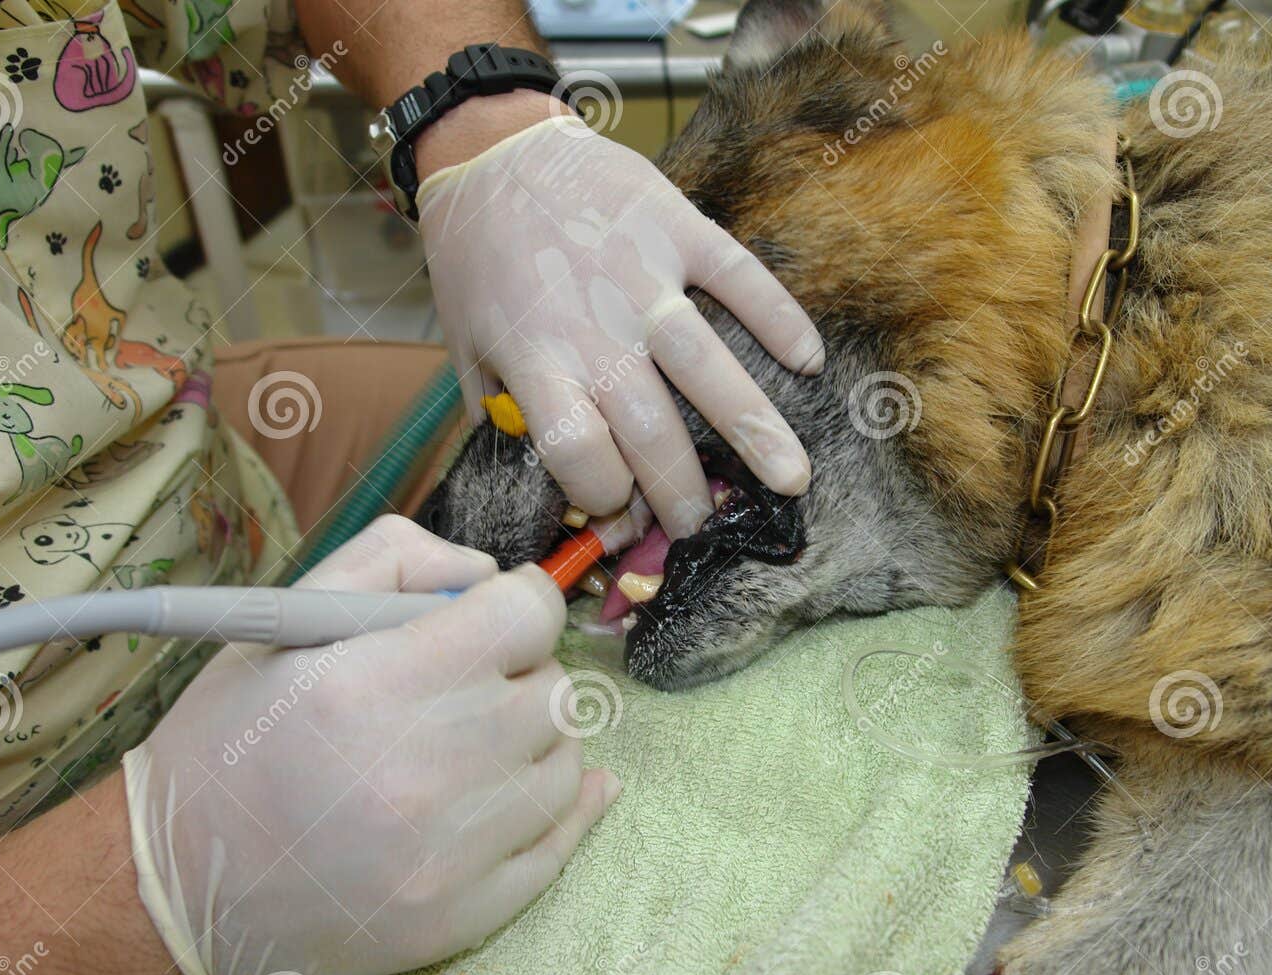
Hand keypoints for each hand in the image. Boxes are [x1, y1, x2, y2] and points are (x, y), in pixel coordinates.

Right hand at [123, 515, 618, 974]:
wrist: (176, 883)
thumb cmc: (231, 739)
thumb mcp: (283, 619)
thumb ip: (392, 561)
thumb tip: (488, 571)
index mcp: (375, 684)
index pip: (527, 616)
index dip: (520, 604)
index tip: (499, 614)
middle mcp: (425, 770)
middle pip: (552, 690)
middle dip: (520, 673)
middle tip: (468, 685)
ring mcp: (450, 853)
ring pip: (564, 764)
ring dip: (535, 741)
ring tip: (477, 743)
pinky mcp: (461, 916)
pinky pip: (559, 846)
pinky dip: (561, 809)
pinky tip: (530, 784)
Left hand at [418, 113, 825, 539]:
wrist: (490, 151)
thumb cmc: (476, 258)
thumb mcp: (463, 345)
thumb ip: (500, 412)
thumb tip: (537, 472)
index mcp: (536, 360)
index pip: (580, 453)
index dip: (601, 494)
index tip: (614, 503)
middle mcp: (594, 327)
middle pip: (651, 430)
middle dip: (684, 492)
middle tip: (705, 525)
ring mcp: (643, 276)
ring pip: (708, 368)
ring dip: (755, 429)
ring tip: (792, 478)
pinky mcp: (678, 228)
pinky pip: (740, 278)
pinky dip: (779, 319)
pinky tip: (807, 363)